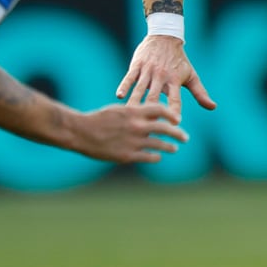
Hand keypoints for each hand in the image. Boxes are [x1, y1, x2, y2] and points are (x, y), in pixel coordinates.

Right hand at [72, 101, 188, 163]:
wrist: (81, 132)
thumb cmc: (98, 119)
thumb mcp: (118, 110)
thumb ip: (135, 113)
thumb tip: (150, 116)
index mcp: (134, 111)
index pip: (160, 109)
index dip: (171, 114)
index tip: (178, 119)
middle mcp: (137, 126)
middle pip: (165, 128)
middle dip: (178, 133)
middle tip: (185, 137)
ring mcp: (134, 141)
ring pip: (160, 145)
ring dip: (169, 147)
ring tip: (174, 148)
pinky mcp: (128, 155)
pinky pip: (149, 157)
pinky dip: (155, 156)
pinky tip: (157, 157)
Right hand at [115, 34, 215, 122]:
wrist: (165, 36)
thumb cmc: (179, 60)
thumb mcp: (191, 76)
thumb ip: (200, 93)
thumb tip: (213, 107)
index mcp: (174, 80)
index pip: (175, 99)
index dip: (174, 110)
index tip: (174, 123)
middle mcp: (161, 76)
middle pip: (154, 97)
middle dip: (151, 111)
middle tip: (146, 126)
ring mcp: (148, 70)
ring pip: (140, 89)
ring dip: (135, 103)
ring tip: (131, 116)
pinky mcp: (137, 65)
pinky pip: (129, 77)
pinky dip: (125, 86)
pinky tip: (119, 96)